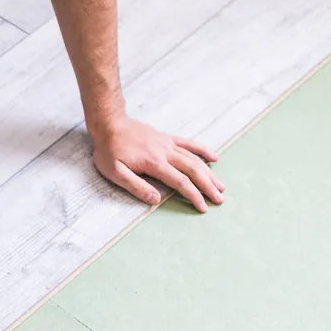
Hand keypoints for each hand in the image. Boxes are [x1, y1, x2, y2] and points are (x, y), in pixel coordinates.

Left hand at [92, 113, 224, 212]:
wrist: (109, 124)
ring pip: (194, 159)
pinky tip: (214, 158)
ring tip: (221, 186)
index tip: (203, 207)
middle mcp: (165, 152)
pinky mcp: (166, 138)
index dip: (193, 195)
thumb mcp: (115, 172)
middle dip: (208, 186)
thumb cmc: (109, 151)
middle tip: (220, 199)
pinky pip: (189, 144)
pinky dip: (203, 151)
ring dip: (209, 173)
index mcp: (154, 163)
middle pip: (193, 170)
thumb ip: (136, 186)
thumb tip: (156, 200)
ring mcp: (167, 144)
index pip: (180, 182)